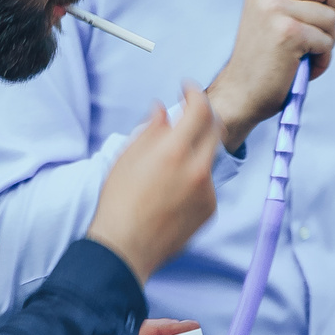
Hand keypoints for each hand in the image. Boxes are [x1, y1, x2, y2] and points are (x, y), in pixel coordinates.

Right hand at [85, 83, 224, 283]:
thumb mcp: (127, 157)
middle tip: (188, 115)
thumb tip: (162, 110)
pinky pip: (208, 183)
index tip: (187, 88)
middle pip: (215, 129)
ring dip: (196, 150)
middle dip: (203, 116)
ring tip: (168, 165)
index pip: (199, 109)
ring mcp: (207, 191)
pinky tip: (172, 190)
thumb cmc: (119, 202)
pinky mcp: (210, 209)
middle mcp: (197, 169)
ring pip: (210, 157)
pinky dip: (195, 177)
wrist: (126, 247)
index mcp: (174, 152)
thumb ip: (151, 129)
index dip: (195, 93)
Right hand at [206, 0, 334, 148]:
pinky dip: (322, 57)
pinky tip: (303, 65)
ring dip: (328, 38)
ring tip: (307, 51)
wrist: (242, 91)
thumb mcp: (277, 8)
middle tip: (325, 26)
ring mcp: (275, 9)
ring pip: (331, 15)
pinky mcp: (287, 33)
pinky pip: (327, 39)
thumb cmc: (266, 52)